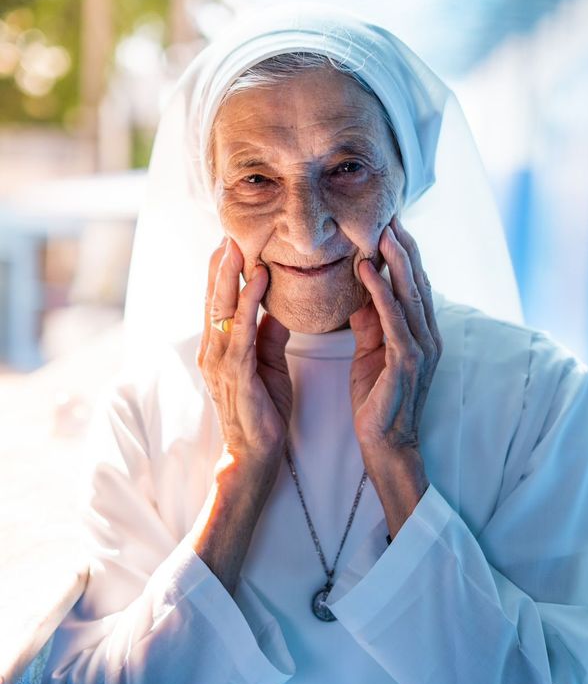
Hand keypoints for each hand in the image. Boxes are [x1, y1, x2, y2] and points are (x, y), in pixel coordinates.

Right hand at [196, 237, 291, 469]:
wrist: (257, 454)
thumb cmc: (263, 411)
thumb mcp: (269, 363)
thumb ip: (269, 334)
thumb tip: (278, 305)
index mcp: (220, 347)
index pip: (218, 301)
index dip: (223, 270)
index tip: (233, 239)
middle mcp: (213, 350)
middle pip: (213, 297)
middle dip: (221, 262)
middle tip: (229, 229)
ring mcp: (220, 361)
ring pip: (222, 307)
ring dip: (231, 273)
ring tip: (238, 242)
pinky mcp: (235, 373)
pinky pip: (242, 330)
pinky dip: (249, 300)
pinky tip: (259, 277)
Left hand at [350, 216, 441, 466]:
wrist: (385, 443)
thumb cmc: (377, 400)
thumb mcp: (371, 352)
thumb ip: (371, 322)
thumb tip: (361, 291)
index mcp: (421, 333)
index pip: (414, 284)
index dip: (404, 253)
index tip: (388, 223)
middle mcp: (428, 336)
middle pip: (417, 281)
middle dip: (403, 247)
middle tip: (388, 215)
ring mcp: (421, 348)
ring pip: (409, 295)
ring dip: (394, 261)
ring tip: (379, 232)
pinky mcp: (406, 362)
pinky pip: (393, 320)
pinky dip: (380, 292)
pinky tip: (365, 270)